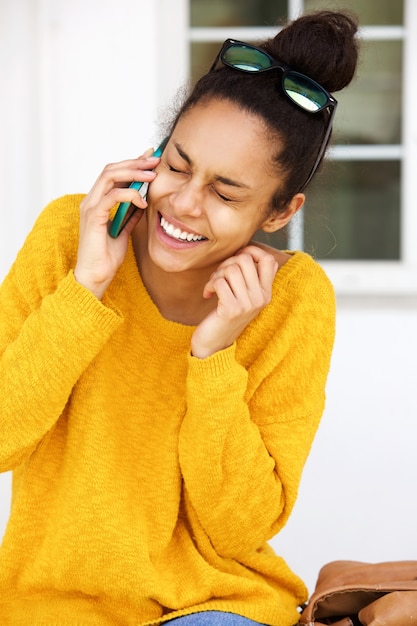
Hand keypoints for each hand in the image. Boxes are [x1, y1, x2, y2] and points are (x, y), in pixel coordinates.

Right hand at [74, 151, 159, 298]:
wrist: (96, 276)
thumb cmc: (107, 257)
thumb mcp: (124, 230)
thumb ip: (131, 214)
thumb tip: (144, 201)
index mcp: (97, 201)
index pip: (113, 173)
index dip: (132, 163)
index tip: (151, 158)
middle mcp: (91, 200)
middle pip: (111, 169)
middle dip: (135, 162)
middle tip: (155, 160)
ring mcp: (90, 207)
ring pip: (110, 176)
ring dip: (133, 172)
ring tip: (152, 175)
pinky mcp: (94, 217)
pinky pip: (112, 196)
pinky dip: (130, 194)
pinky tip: (143, 200)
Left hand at [191, 246, 277, 358]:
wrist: (214, 344)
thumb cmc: (226, 314)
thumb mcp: (243, 296)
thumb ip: (249, 276)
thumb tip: (246, 250)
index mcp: (266, 293)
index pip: (269, 260)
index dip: (252, 251)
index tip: (237, 257)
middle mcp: (260, 298)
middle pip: (245, 260)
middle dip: (227, 262)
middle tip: (219, 275)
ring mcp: (247, 305)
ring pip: (231, 269)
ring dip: (217, 274)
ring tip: (214, 285)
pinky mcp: (232, 310)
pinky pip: (219, 282)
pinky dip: (209, 285)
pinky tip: (208, 294)